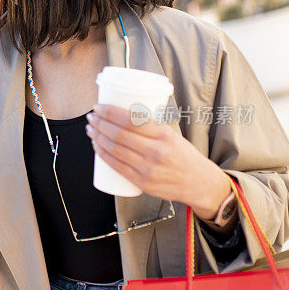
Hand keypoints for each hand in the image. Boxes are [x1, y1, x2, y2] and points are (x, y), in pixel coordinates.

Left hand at [86, 103, 231, 216]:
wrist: (198, 183)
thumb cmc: (183, 155)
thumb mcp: (172, 135)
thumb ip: (150, 128)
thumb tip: (123, 116)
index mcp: (164, 135)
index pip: (131, 120)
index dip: (110, 112)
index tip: (99, 107)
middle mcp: (156, 151)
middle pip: (119, 134)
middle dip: (100, 123)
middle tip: (91, 117)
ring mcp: (148, 168)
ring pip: (115, 150)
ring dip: (98, 138)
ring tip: (91, 129)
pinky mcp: (143, 182)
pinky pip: (118, 167)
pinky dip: (104, 155)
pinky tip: (96, 147)